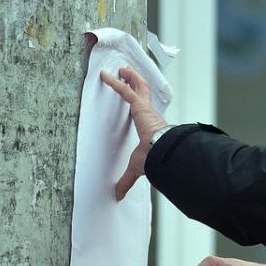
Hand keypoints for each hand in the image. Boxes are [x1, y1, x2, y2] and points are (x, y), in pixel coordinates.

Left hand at [100, 65, 163, 199]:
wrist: (162, 153)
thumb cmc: (154, 159)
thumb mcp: (135, 168)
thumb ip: (126, 179)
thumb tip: (118, 196)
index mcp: (151, 125)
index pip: (145, 109)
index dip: (140, 101)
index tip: (134, 98)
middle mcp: (150, 114)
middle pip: (144, 92)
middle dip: (136, 81)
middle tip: (127, 73)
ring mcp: (145, 108)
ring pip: (139, 85)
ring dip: (130, 75)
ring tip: (121, 69)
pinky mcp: (139, 105)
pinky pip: (125, 90)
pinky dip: (114, 82)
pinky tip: (104, 76)